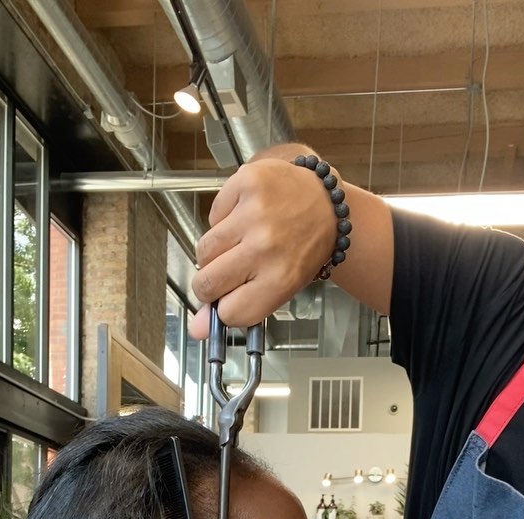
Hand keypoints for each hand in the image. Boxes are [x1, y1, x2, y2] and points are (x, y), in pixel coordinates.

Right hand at [190, 159, 335, 337]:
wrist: (327, 203)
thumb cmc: (304, 248)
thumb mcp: (281, 287)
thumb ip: (240, 309)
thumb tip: (197, 330)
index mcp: (279, 280)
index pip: (228, 312)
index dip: (225, 308)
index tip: (231, 298)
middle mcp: (265, 247)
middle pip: (207, 283)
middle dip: (210, 284)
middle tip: (229, 272)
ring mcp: (253, 213)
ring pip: (203, 250)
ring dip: (215, 252)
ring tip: (239, 242)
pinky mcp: (244, 184)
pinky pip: (211, 216)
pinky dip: (222, 220)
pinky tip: (244, 217)